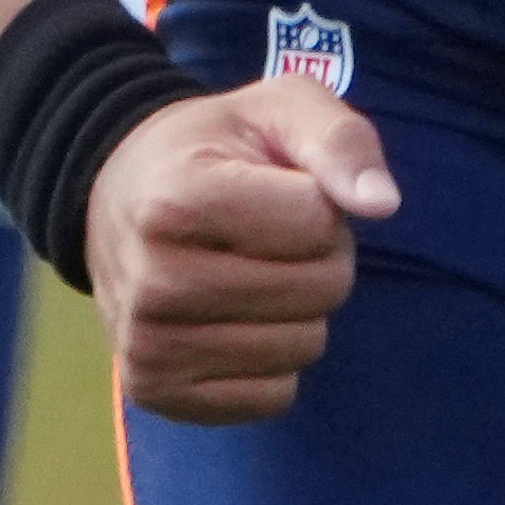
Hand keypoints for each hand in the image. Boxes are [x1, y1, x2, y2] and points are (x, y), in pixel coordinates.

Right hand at [87, 75, 395, 425]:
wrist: (119, 196)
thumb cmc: (212, 148)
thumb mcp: (278, 108)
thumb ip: (340, 141)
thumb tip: (384, 205)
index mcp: (175, 202)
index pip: (318, 222)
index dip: (318, 201)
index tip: (276, 188)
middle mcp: (153, 284)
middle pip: (320, 290)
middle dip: (319, 256)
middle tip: (268, 233)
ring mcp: (148, 348)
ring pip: (303, 348)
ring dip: (299, 309)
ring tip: (250, 269)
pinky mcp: (157, 392)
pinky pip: (275, 396)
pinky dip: (274, 360)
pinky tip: (233, 318)